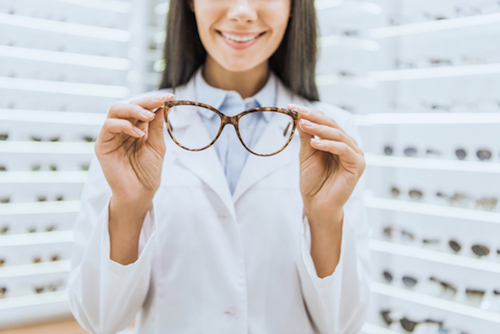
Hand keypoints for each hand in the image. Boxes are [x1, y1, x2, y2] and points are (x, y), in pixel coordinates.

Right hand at [95, 93, 174, 205]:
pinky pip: (109, 126)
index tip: (170, 97)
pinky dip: (124, 125)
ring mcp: (111, 135)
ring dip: (134, 110)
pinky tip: (138, 134)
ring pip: (116, 110)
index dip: (155, 100)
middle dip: (145, 101)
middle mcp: (122, 128)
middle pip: (129, 105)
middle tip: (160, 101)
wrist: (139, 193)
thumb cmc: (148, 172)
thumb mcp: (157, 146)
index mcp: (137, 127)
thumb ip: (156, 127)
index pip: (142, 108)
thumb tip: (161, 106)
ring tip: (148, 116)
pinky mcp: (102, 144)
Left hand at [287, 104, 364, 225]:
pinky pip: (344, 149)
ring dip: (320, 129)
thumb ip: (307, 136)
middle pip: (332, 125)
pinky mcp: (358, 165)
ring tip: (303, 125)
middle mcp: (348, 145)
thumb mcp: (307, 154)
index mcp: (337, 142)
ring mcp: (355, 154)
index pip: (325, 122)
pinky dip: (329, 144)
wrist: (317, 204)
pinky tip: (314, 143)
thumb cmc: (313, 181)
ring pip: (338, 135)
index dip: (309, 113)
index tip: (292, 107)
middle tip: (298, 112)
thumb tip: (300, 116)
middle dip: (314, 117)